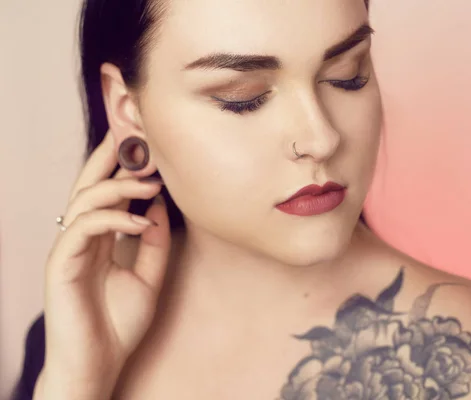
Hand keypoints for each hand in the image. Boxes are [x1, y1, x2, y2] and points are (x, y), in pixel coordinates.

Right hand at [34, 133, 170, 398]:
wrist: (98, 364)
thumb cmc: (119, 324)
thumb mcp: (149, 276)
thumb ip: (155, 242)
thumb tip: (161, 205)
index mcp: (99, 238)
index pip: (108, 191)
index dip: (123, 165)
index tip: (149, 143)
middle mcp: (81, 238)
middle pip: (90, 184)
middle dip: (112, 158)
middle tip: (139, 136)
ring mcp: (68, 249)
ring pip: (83, 200)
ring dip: (119, 187)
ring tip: (152, 184)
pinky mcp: (60, 265)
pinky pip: (82, 229)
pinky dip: (112, 220)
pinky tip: (140, 223)